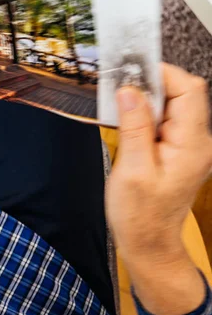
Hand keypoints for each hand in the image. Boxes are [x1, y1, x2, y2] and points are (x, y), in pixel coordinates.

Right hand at [106, 63, 211, 314]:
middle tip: (118, 85)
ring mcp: (187, 146)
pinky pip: (163, 122)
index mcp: (192, 144)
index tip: (131, 71)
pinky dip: (143, 114)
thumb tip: (130, 89)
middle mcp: (196, 141)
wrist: (147, 242)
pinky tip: (125, 120)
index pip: (189, 91)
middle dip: (151, 84)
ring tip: (118, 103)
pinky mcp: (174, 151)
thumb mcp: (132, 170)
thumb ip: (135, 127)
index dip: (163, 73)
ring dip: (145, 99)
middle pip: (182, 95)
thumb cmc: (139, 214)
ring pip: (170, 106)